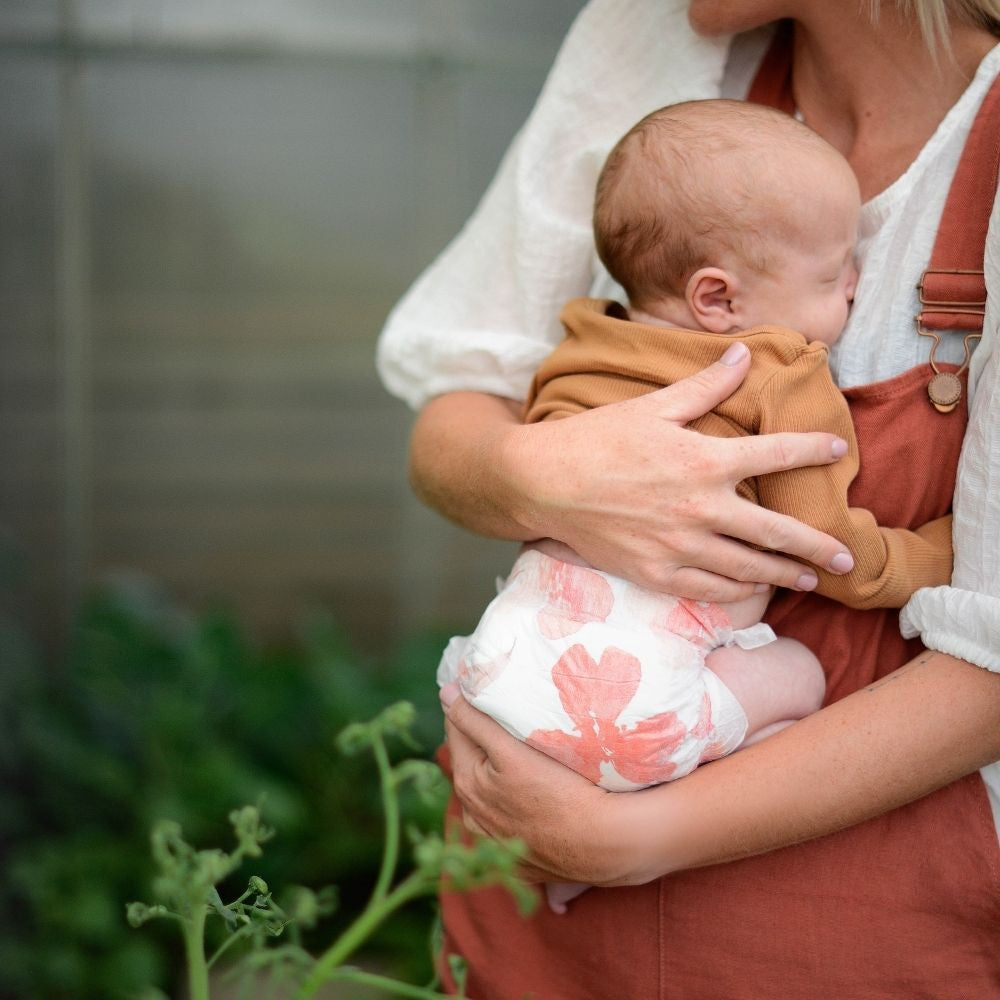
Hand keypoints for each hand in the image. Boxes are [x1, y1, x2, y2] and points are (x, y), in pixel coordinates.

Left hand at [442, 686, 650, 885]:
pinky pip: (512, 820)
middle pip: (474, 760)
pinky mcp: (521, 859)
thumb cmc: (559, 791)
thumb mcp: (511, 750)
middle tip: (513, 719)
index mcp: (466, 783)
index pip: (457, 729)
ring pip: (491, 791)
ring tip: (528, 756)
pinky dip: (518, 805)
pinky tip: (539, 796)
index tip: (490, 691)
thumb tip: (445, 692)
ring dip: (500, 772)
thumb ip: (474, 721)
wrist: (602, 844)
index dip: (471, 706)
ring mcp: (497, 841)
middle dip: (487, 739)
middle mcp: (473, 815)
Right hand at [504, 342, 852, 600]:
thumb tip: (744, 353)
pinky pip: (708, 588)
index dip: (812, 449)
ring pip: (748, 567)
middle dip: (819, 544)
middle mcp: (701, 509)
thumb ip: (705, 384)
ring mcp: (679, 547)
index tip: (838, 449)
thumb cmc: (595, 439)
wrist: (543, 484)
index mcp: (704, 461)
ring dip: (785, 573)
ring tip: (811, 577)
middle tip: (849, 557)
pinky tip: (753, 589)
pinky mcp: (655, 573)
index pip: (775, 454)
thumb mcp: (652, 405)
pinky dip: (736, 590)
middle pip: (777, 531)